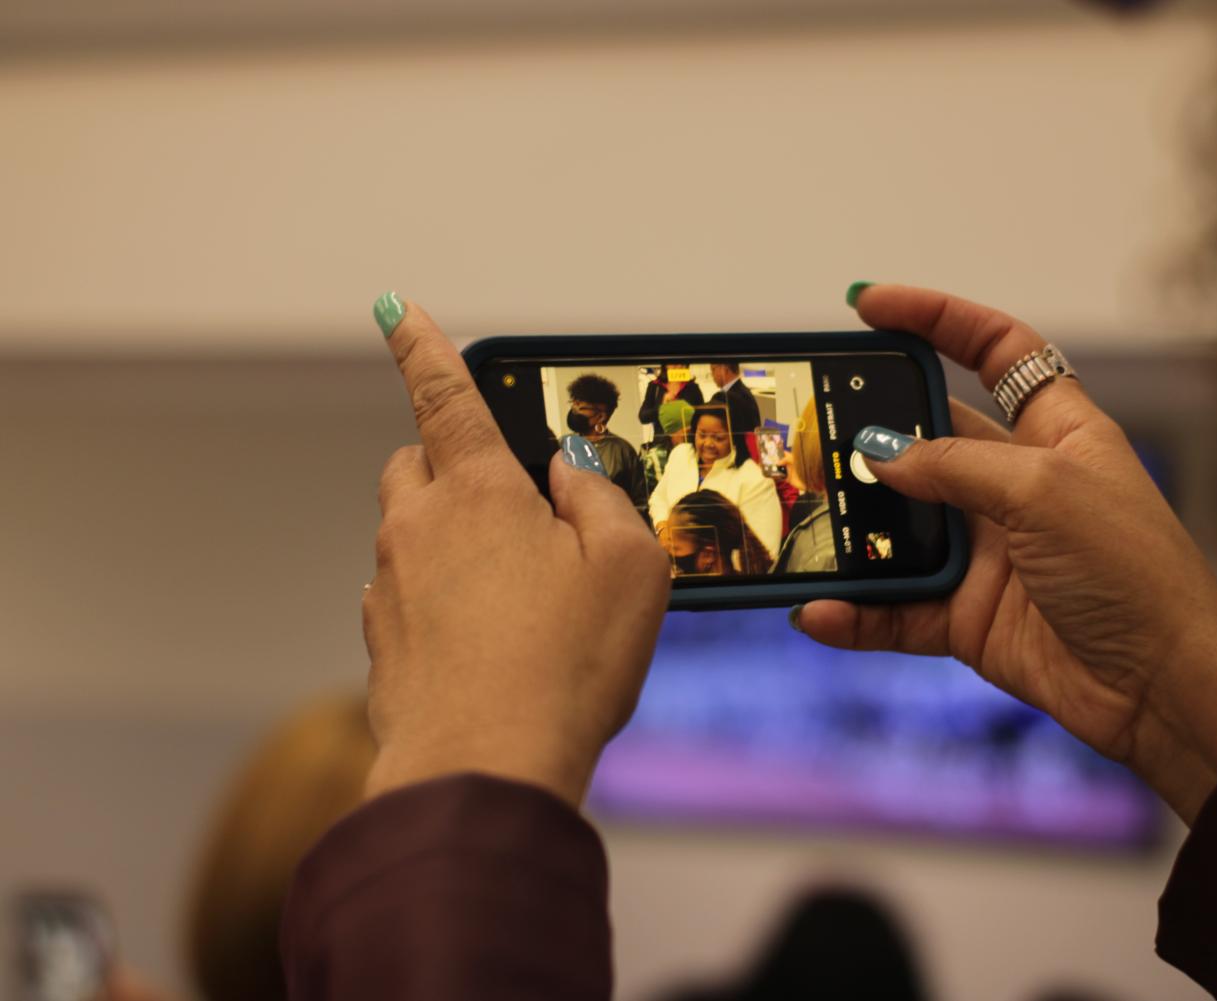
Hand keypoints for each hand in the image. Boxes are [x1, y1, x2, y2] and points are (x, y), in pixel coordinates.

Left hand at [362, 297, 669, 806]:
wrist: (483, 772)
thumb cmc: (566, 666)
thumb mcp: (631, 567)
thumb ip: (602, 500)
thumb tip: (566, 474)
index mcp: (477, 491)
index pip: (443, 393)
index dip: (422, 344)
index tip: (394, 308)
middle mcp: (418, 528)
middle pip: (418, 462)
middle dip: (455, 464)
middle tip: (519, 506)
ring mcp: (390, 588)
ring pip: (413, 533)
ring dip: (454, 542)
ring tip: (522, 599)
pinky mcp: (382, 644)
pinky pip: (410, 597)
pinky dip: (443, 602)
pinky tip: (493, 646)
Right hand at [798, 284, 1216, 822]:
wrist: (1163, 689)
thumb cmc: (1135, 573)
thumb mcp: (1044, 492)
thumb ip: (955, 465)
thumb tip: (879, 454)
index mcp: (1057, 431)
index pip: (994, 349)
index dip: (937, 318)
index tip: (870, 306)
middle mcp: (1018, 484)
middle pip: (928, 438)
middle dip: (868, 432)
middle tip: (807, 429)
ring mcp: (990, 552)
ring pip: (900, 527)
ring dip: (852, 530)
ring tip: (802, 525)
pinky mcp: (969, 615)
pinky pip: (898, 607)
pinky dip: (859, 611)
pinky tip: (821, 612)